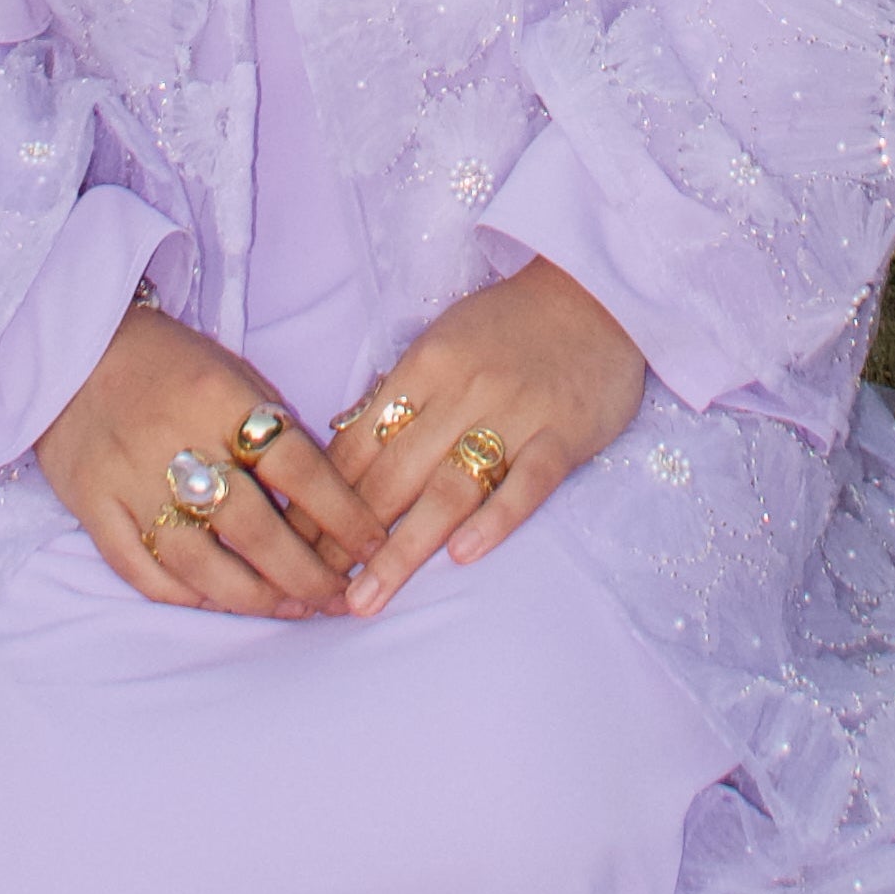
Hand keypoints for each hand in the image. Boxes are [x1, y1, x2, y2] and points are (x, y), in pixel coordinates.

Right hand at [38, 303, 385, 619]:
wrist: (72, 348)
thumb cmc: (170, 363)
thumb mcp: (233, 373)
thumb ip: (274, 431)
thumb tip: (329, 504)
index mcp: (220, 397)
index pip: (297, 466)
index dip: (342, 515)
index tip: (373, 547)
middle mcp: (175, 440)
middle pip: (252, 526)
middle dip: (304, 572)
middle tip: (337, 597)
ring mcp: (127, 479)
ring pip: (197, 561)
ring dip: (252, 597)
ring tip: (291, 608)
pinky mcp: (91, 504)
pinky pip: (141, 570)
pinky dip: (186, 596)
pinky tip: (222, 603)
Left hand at [327, 258, 647, 618]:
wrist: (597, 294)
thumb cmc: (509, 325)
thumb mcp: (441, 342)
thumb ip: (396, 394)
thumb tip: (341, 447)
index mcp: (424, 366)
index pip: (358, 445)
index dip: (321, 500)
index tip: (297, 547)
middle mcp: (463, 391)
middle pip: (393, 475)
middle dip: (347, 538)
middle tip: (316, 588)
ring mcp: (516, 415)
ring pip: (449, 490)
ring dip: (403, 550)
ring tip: (368, 598)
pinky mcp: (564, 435)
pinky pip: (527, 484)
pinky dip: (495, 520)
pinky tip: (462, 557)